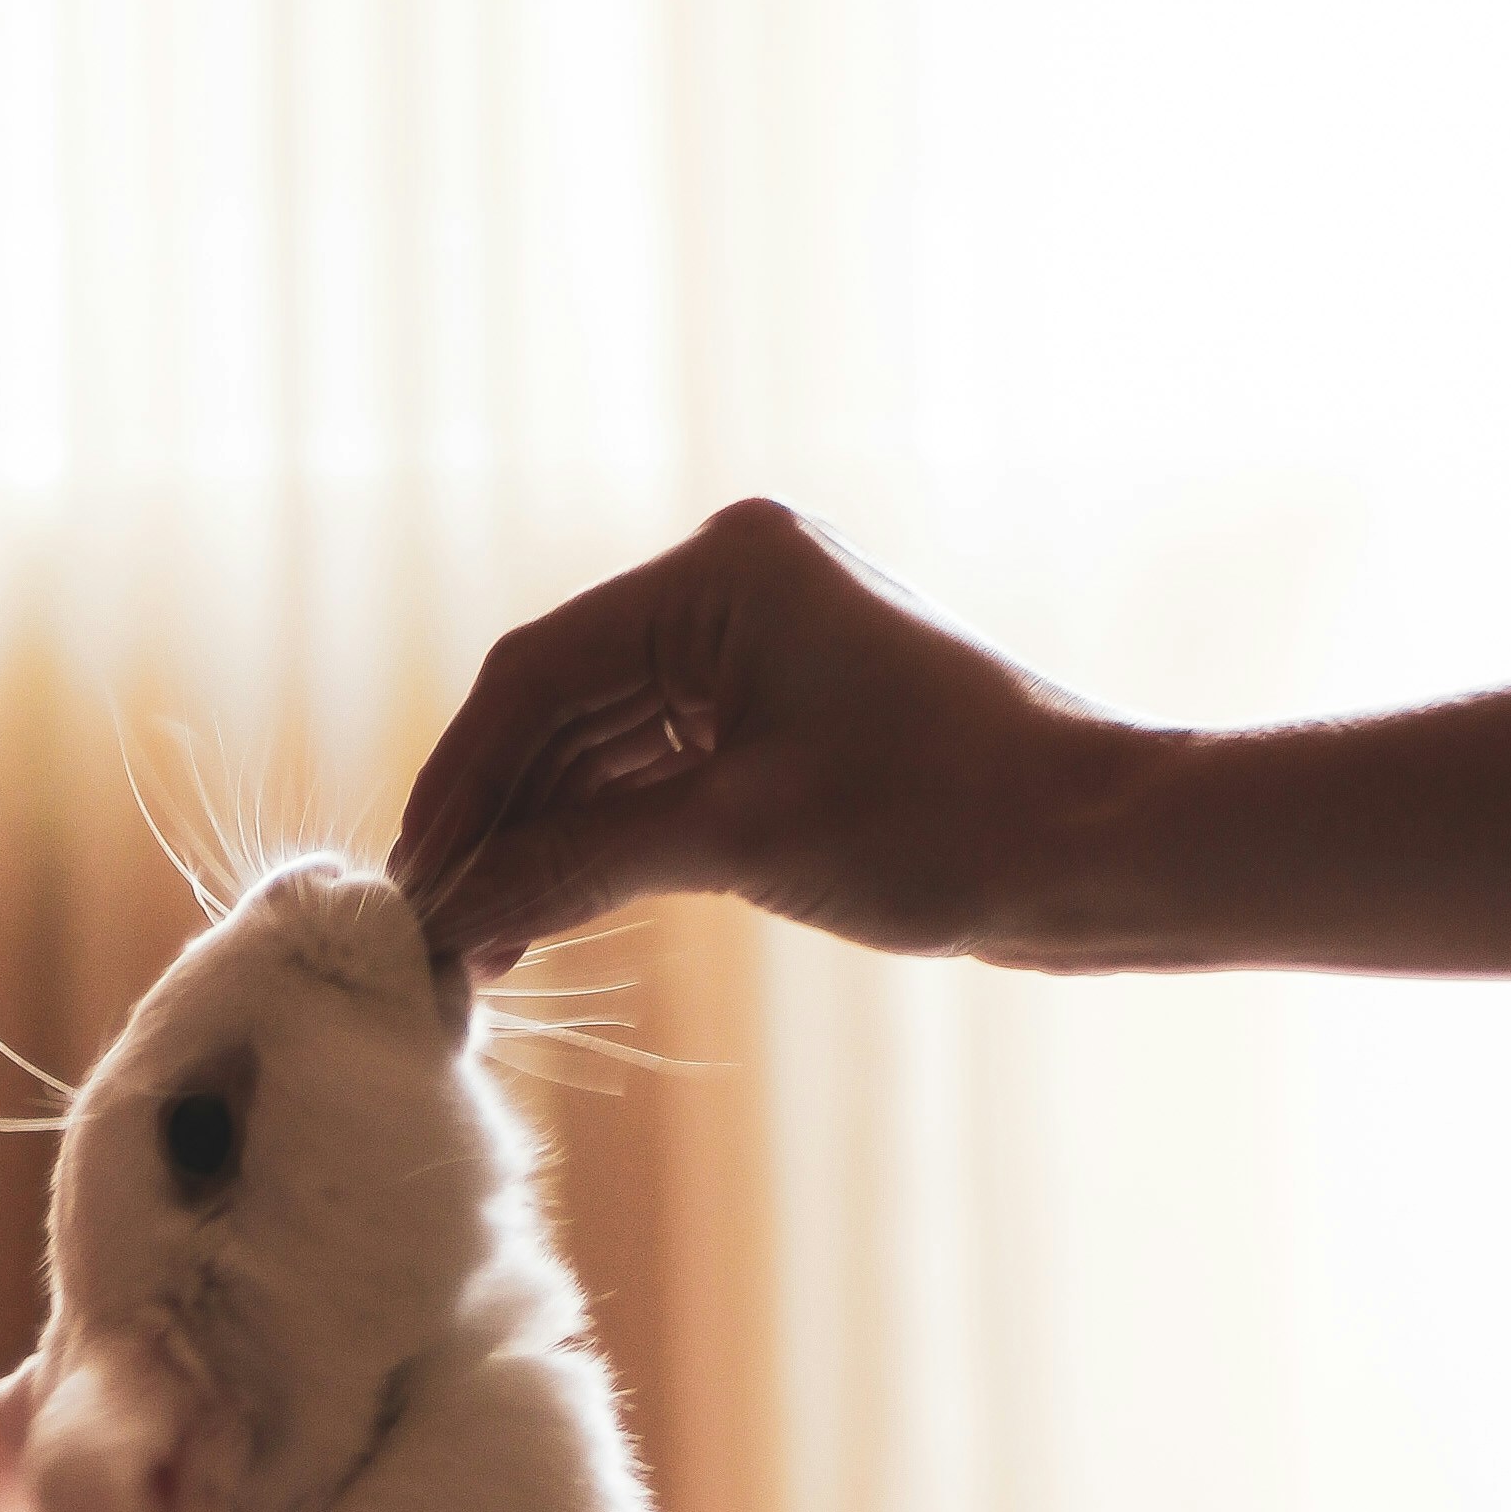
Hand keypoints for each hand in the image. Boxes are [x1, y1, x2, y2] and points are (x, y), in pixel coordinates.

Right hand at [390, 496, 1128, 970]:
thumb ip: (579, 860)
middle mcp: (733, 590)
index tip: (413, 880)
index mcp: (724, 572)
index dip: (460, 781)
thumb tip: (457, 910)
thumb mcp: (739, 839)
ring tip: (481, 939)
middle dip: (496, 816)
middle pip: (562, 706)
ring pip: (604, 747)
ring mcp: (760, 653)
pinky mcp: (785, 719)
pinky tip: (547, 910)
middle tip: (433, 924)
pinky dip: (604, 840)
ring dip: (542, 838)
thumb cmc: (946, 820)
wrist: (1097, 851)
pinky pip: (658, 773)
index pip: (539, 670)